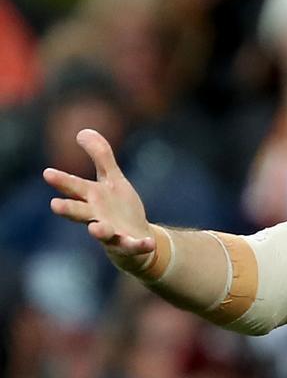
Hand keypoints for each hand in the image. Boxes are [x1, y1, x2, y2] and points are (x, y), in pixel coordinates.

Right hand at [43, 129, 155, 272]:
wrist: (136, 240)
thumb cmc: (118, 208)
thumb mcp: (112, 180)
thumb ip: (101, 157)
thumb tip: (83, 131)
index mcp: (92, 198)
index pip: (75, 187)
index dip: (63, 181)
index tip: (47, 173)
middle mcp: (97, 216)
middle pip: (80, 212)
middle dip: (68, 209)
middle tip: (54, 204)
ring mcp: (112, 233)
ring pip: (102, 232)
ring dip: (99, 230)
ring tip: (95, 228)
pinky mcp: (129, 245)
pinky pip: (134, 246)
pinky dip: (140, 245)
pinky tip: (148, 242)